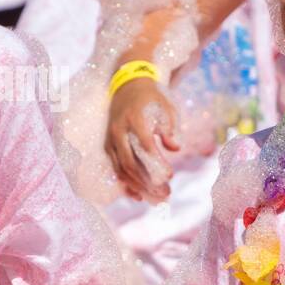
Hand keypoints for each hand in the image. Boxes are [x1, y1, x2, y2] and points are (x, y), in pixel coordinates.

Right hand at [104, 78, 179, 201]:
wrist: (128, 86)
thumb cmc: (152, 99)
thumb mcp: (167, 107)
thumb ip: (171, 128)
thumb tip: (175, 149)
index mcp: (135, 119)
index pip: (145, 146)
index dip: (157, 164)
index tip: (171, 175)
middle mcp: (119, 131)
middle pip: (131, 163)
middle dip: (148, 182)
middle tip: (165, 194)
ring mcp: (111, 139)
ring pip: (121, 169)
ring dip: (138, 186)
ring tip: (156, 198)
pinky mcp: (108, 146)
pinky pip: (116, 168)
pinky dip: (126, 184)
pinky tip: (138, 196)